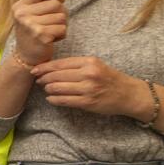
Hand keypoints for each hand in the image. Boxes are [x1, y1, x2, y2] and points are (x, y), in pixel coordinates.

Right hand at [11, 0, 67, 65]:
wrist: (25, 57)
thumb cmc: (31, 33)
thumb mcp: (28, 15)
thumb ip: (38, 3)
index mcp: (19, 6)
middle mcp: (22, 14)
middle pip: (55, 4)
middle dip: (60, 13)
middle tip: (53, 23)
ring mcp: (31, 25)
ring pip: (61, 17)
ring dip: (61, 25)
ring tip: (51, 31)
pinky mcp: (41, 35)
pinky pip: (63, 29)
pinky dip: (62, 34)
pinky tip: (52, 39)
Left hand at [33, 57, 149, 116]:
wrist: (129, 94)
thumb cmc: (110, 78)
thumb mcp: (96, 65)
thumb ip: (77, 65)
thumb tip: (52, 68)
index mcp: (89, 62)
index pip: (60, 63)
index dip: (45, 67)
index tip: (35, 69)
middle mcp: (88, 74)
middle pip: (56, 75)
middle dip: (43, 78)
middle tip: (38, 80)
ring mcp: (88, 89)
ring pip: (58, 88)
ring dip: (48, 89)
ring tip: (45, 89)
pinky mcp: (88, 102)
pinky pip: (64, 100)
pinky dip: (54, 99)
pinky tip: (51, 98)